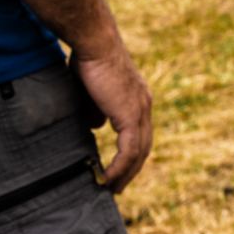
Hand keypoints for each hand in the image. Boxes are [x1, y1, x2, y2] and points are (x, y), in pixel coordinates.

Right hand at [72, 42, 152, 189]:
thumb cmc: (89, 60)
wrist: (94, 44)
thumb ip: (97, 109)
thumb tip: (96, 126)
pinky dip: (119, 167)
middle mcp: (144, 106)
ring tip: (111, 189)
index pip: (139, 134)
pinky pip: (129, 150)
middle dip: (131, 170)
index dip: (130, 155)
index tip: (118, 170)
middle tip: (116, 187)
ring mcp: (140, 110)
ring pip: (138, 152)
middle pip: (143, 147)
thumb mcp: (92, 90)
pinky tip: (108, 178)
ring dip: (125, 173)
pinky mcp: (130, 115)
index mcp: (138, 99)